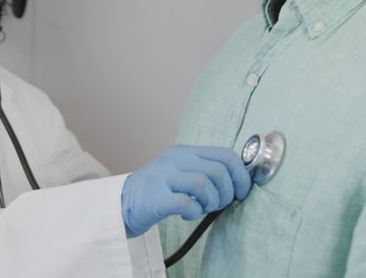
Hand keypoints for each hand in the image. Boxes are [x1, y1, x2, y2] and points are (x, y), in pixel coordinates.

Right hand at [121, 145, 251, 237]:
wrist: (123, 202)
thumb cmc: (159, 189)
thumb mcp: (182, 170)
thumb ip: (206, 170)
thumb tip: (240, 180)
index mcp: (187, 151)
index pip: (226, 155)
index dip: (241, 175)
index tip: (242, 192)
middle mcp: (176, 159)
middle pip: (219, 171)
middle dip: (227, 193)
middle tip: (219, 205)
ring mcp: (164, 176)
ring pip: (203, 184)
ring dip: (211, 202)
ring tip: (202, 209)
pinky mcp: (156, 197)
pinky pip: (185, 203)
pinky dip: (194, 212)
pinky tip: (188, 214)